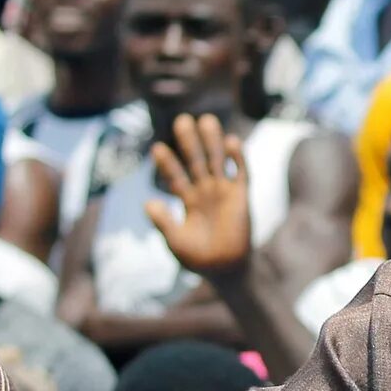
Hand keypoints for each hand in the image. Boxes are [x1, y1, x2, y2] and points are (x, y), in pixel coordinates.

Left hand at [146, 113, 256, 278]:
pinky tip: (231, 141)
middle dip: (189, 141)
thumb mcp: (175, 241)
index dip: (166, 163)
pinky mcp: (242, 197)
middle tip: (182, 119)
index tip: (156, 147)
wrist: (226, 270)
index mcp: (187, 200)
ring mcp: (224, 192)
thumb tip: (148, 202)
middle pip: (196, 160)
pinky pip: (241, 172)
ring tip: (207, 120)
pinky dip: (238, 158)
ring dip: (213, 141)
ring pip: (218, 160)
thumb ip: (162, 222)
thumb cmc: (198, 259)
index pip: (175, 176)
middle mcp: (205, 191)